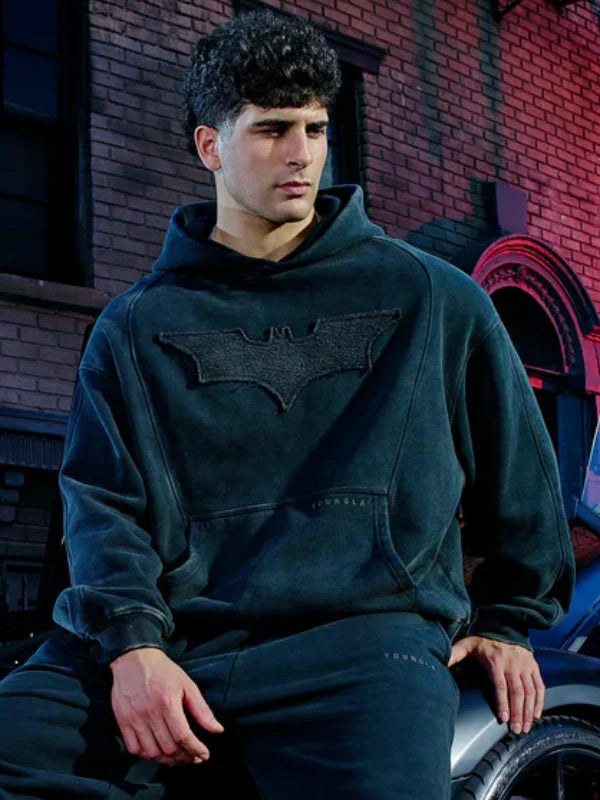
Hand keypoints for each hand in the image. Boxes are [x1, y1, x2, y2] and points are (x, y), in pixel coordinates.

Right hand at [109, 646, 224, 766]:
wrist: (134, 659)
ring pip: (151, 752)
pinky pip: (134, 748)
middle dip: (184, 757)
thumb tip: (217, 730)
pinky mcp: (122, 721)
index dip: (195, 749)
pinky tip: (157, 751)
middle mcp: (149, 713)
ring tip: (177, 757)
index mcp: (168, 702)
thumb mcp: (187, 684)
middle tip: (193, 757)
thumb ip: (201, 710)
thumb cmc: (163, 671)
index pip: (183, 736)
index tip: (204, 755)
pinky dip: (146, 755)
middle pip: (168, 748)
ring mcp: (134, 718)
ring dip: (167, 760)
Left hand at [448, 636, 544, 734]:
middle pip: (517, 692)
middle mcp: (513, 664)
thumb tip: (441, 661)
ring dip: (528, 711)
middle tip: (516, 730)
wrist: (505, 627)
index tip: (503, 719)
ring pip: (530, 692)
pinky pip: (539, 686)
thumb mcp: (468, 645)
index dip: (503, 703)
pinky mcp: (534, 667)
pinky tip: (536, 715)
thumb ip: (455, 654)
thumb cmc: (484, 641)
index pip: (500, 685)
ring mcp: (525, 666)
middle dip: (518, 713)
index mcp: (496, 661)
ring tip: (525, 727)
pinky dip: (540, 702)